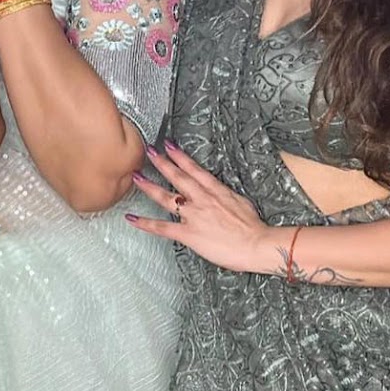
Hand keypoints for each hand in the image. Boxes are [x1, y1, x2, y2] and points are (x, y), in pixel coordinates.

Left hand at [127, 142, 275, 273]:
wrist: (256, 244)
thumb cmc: (253, 228)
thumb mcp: (241, 203)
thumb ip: (226, 197)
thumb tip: (221, 195)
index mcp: (217, 191)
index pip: (194, 169)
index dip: (180, 156)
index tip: (169, 146)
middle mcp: (202, 200)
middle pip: (178, 177)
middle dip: (162, 163)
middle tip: (149, 151)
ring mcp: (194, 216)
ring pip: (166, 198)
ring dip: (149, 186)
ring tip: (136, 177)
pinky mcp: (189, 234)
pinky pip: (163, 228)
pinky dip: (146, 223)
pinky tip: (133, 218)